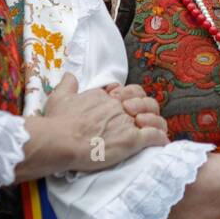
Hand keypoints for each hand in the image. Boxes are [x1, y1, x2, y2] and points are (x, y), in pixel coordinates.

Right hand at [43, 73, 168, 170]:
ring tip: (151, 129)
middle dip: (146, 107)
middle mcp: (119, 107)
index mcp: (105, 96)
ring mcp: (127, 123)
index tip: (124, 105)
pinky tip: (160, 142)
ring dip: (156, 122)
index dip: (129, 97)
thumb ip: (68, 84)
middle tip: (139, 118)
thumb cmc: (59, 121)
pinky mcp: (132, 140)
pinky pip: (155, 136)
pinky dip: (160, 138)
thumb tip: (70, 76)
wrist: (62, 140)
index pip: (128, 91)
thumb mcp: (60, 96)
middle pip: (144, 102)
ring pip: (154, 118)